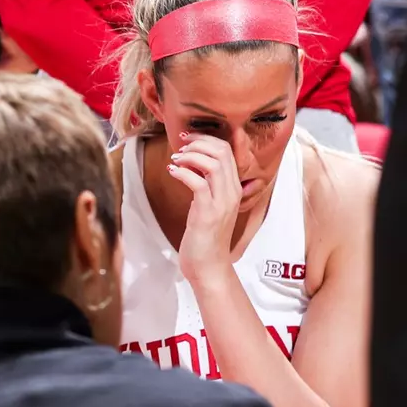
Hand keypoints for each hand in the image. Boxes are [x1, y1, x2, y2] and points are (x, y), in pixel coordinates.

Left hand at [165, 132, 242, 283]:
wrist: (209, 267)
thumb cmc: (205, 238)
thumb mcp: (209, 207)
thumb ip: (206, 188)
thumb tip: (192, 169)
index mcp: (234, 189)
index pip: (228, 151)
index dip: (206, 139)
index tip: (188, 138)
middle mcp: (232, 192)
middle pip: (222, 152)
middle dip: (198, 142)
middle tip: (180, 146)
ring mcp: (221, 202)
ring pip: (213, 164)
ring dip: (190, 156)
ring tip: (175, 159)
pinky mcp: (207, 213)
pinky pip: (197, 182)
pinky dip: (183, 172)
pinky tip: (172, 172)